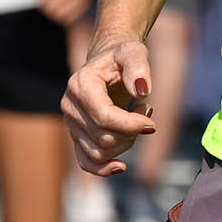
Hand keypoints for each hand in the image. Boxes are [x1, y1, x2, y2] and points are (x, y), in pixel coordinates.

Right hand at [63, 34, 157, 175]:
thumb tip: (142, 92)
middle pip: (103, 137)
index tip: (151, 123)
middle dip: (131, 133)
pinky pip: (85, 162)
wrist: (107, 63)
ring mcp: (71, 123)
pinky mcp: (76, 135)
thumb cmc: (121, 57)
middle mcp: (70, 106)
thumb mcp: (133, 52)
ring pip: (99, 152)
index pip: (104, 117)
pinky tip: (121, 166)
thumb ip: (138, 67)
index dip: (131, 125)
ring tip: (137, 121)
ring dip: (125, 144)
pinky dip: (103, 169)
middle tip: (145, 112)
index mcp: (81, 85)